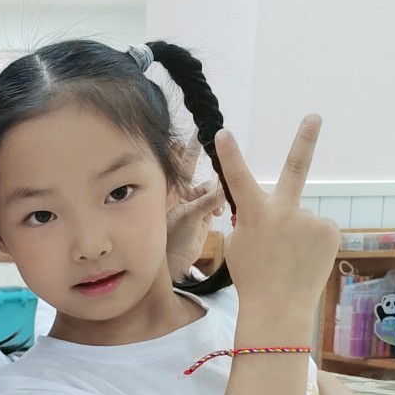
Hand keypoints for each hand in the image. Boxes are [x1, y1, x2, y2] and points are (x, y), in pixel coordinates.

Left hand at [166, 135, 225, 280]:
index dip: (188, 146)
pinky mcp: (203, 215)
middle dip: (207, 161)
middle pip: (196, 171)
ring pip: (210, 188)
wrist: (173, 265)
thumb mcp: (188, 216)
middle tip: (220, 143)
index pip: (179, 163)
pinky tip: (220, 213)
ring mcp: (192, 204)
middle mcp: (180, 194)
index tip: (199, 130)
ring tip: (219, 201)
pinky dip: (221, 204)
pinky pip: (216, 202)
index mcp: (169, 190)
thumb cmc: (170, 240)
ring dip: (217, 192)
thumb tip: (225, 187)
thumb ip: (207, 201)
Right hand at [216, 116, 338, 315]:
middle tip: (314, 116)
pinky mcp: (330, 230)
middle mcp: (284, 211)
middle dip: (305, 139)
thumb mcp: (238, 245)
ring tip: (289, 258)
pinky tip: (304, 259)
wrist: (279, 307)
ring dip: (297, 233)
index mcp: (254, 214)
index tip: (223, 132)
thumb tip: (272, 212)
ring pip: (302, 217)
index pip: (237, 178)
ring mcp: (310, 219)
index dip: (229, 155)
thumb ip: (252, 221)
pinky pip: (318, 229)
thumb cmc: (252, 278)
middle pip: (295, 168)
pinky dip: (312, 242)